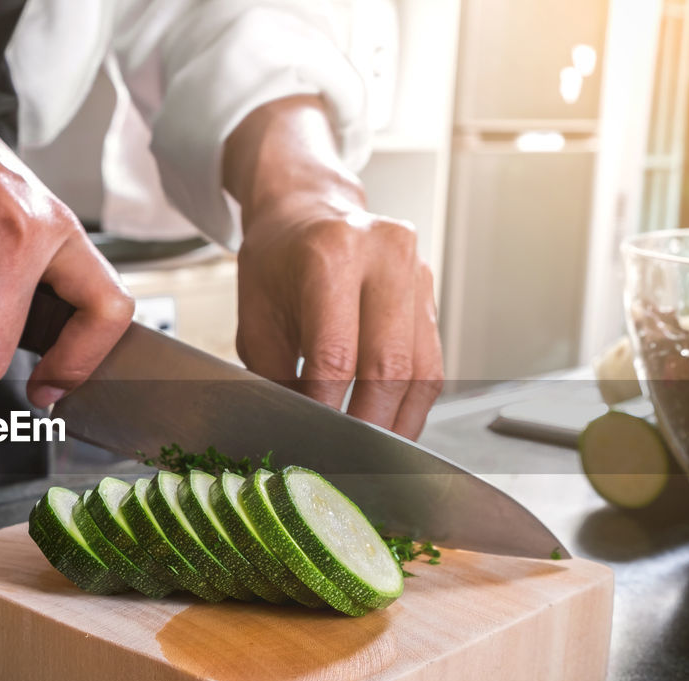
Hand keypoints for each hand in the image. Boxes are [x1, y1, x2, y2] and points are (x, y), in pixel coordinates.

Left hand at [224, 97, 442, 438]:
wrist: (307, 210)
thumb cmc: (276, 264)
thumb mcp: (256, 317)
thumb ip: (274, 376)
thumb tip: (291, 436)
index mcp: (331, 254)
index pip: (335, 354)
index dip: (326, 410)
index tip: (312, 446)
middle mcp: (385, 255)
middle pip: (389, 365)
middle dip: (368, 424)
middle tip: (347, 463)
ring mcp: (418, 271)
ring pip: (421, 369)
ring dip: (398, 421)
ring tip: (374, 456)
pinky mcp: (432, 291)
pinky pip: (432, 362)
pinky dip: (412, 403)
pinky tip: (392, 427)